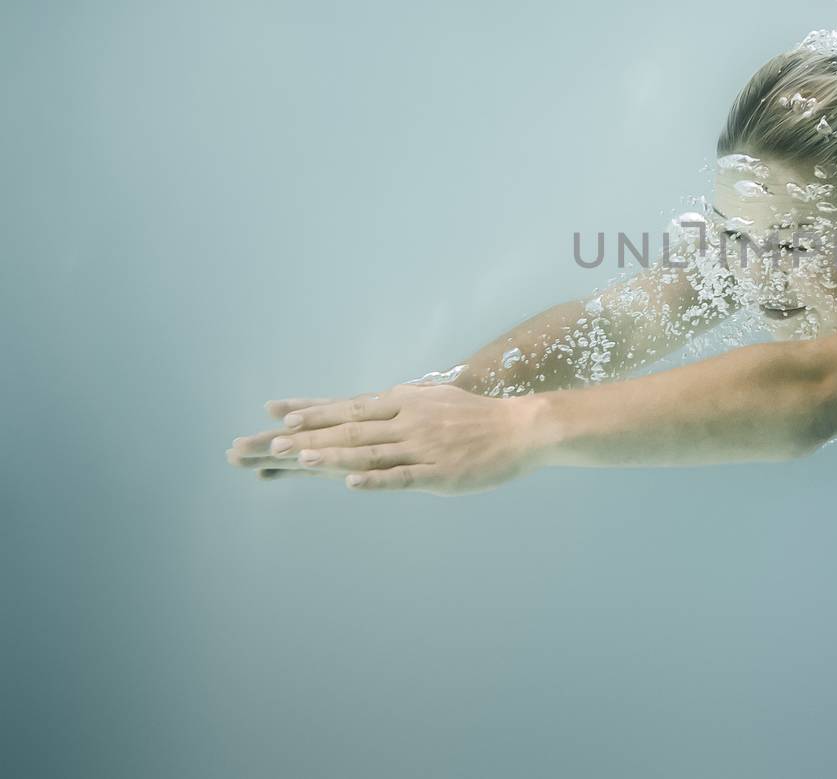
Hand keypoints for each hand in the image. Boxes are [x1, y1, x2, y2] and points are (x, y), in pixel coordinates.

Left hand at [226, 385, 551, 494]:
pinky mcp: (439, 474)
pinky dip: (376, 479)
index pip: (348, 406)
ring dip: (332, 455)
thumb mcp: (436, 399)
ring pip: (370, 452)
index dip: (311, 411)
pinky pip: (403, 478)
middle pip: (350, 429)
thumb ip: (403, 404)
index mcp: (405, 403)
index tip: (275, 414)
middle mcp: (408, 421)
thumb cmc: (478, 417)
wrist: (522, 429)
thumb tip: (374, 403)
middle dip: (308, 436)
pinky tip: (351, 483)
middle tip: (268, 444)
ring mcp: (423, 447)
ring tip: (297, 458)